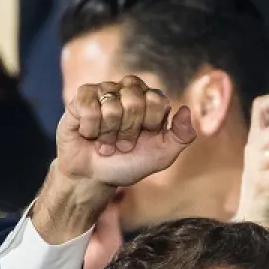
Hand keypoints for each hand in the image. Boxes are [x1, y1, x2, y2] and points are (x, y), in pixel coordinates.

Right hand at [54, 77, 195, 187]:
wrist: (94, 177)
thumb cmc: (128, 164)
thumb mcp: (162, 156)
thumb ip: (182, 136)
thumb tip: (186, 109)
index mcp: (151, 101)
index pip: (157, 100)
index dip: (149, 124)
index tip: (142, 139)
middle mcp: (129, 91)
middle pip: (134, 100)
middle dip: (128, 130)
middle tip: (122, 144)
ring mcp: (105, 91)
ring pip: (111, 105)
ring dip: (108, 133)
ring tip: (105, 143)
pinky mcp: (82, 96)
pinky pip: (89, 105)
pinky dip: (90, 128)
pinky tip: (89, 135)